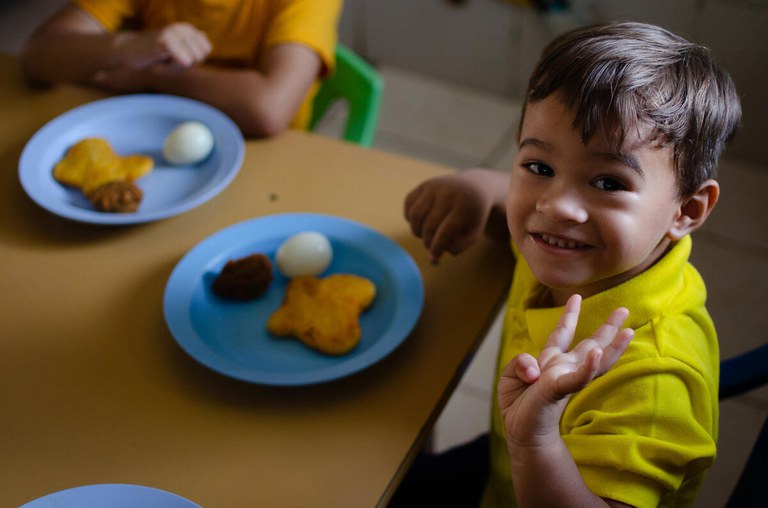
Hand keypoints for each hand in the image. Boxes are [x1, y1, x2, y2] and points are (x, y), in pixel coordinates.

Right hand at [116, 22, 211, 68]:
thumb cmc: (157, 56)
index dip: (194, 60)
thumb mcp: (180, 55)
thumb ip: (195, 49)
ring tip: (164, 59)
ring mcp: (172, 31)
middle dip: (186, 65)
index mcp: (188, 29)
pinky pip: (181, 57)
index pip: (205, 50)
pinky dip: (173, 64)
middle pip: (199, 56)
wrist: (131, 52)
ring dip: (177, 66)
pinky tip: (161, 61)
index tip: (178, 58)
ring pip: (191, 58)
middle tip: (168, 60)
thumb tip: (203, 36)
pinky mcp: (163, 39)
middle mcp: (182, 27)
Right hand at [404, 172, 493, 262]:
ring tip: (425, 234)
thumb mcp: (473, 232)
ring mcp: (434, 186)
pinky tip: (420, 221)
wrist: (475, 186)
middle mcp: (448, 193)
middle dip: (427, 241)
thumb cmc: (473, 215)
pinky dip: (410, 217)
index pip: (445, 232)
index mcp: (464, 207)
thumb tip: (433, 259)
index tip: (435, 258)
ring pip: (415, 215)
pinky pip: (409, 204)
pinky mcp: (423, 185)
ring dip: (416, 231)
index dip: (437, 248)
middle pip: (428, 226)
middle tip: (431, 245)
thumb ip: (456, 247)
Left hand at [498, 294, 633, 447]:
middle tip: (624, 309)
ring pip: (595, 360)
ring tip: (628, 331)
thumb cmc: (518, 404)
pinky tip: (597, 353)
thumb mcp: (510, 375)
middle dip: (608, 327)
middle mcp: (563, 367)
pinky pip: (577, 377)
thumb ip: (520, 362)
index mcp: (551, 361)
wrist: (520, 431)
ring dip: (612, 346)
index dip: (569, 315)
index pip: (562, 333)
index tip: (575, 297)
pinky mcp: (560, 389)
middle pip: (590, 343)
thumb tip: (534, 368)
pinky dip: (588, 365)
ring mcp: (565, 378)